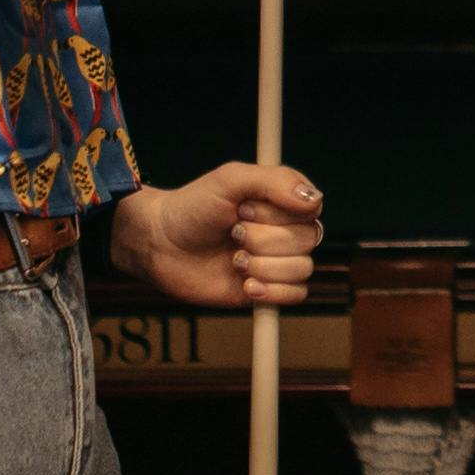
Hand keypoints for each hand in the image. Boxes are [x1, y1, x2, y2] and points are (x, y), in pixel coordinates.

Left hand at [107, 161, 322, 308]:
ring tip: (234, 260)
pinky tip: (245, 285)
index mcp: (281, 201)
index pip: (310, 210)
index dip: (279, 214)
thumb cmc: (192, 207)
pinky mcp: (267, 290)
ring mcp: (276, 261)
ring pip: (302, 269)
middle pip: (306, 241)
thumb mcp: (229, 180)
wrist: (160, 245)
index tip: (243, 209)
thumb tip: (315, 199)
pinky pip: (295, 295)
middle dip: (263, 240)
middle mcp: (284, 230)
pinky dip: (271, 292)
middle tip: (232, 233)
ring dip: (263, 266)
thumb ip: (274, 181)